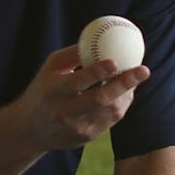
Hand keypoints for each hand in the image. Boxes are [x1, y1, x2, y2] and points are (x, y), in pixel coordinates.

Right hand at [15, 46, 149, 153]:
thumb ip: (73, 54)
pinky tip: (125, 91)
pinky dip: (122, 103)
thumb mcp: (50, 69)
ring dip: (127, 92)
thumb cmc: (44, 90)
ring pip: (111, 110)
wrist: (30, 130)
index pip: (77, 81)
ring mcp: (77, 127)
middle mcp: (64, 111)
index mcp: (53, 91)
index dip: (97, 72)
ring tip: (136, 76)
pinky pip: (112, 119)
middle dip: (124, 84)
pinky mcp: (88, 136)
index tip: (114, 61)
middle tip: (144, 70)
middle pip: (99, 99)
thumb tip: (100, 38)